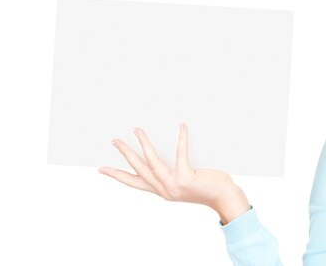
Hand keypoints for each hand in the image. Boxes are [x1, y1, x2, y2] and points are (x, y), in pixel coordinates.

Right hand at [99, 123, 250, 223]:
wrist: (223, 198)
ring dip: (143, 145)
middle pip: (139, 169)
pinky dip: (180, 139)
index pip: (134, 182)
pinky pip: (181, 154)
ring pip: (152, 162)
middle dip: (125, 154)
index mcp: (162, 190)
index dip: (117, 175)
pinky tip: (181, 127)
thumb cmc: (207, 187)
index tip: (101, 169)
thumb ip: (173, 173)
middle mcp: (164, 190)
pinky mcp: (185, 179)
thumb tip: (167, 153)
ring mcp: (173, 185)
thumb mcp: (184, 182)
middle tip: (114, 140)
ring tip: (137, 130)